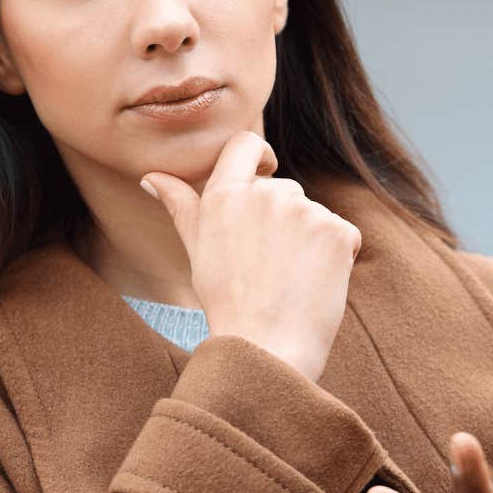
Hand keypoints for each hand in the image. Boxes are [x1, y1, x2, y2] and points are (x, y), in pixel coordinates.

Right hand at [142, 131, 360, 382]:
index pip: (245, 144)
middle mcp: (265, 193)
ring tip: (287, 279)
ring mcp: (305, 210)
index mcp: (225, 195)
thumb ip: (180, 206)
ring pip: (311, 213)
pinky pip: (342, 233)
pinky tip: (313, 284)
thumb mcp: (197, 250)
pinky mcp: (338, 231)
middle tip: (265, 266)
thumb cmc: (226, 303)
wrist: (266, 349)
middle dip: (280, 220)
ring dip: (307, 238)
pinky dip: (335, 255)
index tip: (262, 173)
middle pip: (282, 188)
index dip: (258, 156)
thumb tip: (151, 177)